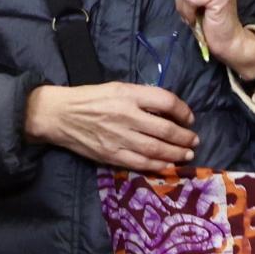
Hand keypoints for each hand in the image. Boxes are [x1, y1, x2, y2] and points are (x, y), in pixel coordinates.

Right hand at [24, 82, 198, 170]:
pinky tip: (167, 165)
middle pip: (164, 129)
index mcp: (128, 94)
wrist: (60, 115)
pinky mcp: (110, 155)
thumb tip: (167, 109)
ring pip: (155, 149)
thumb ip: (141, 97)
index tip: (189, 117)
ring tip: (187, 154)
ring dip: (175, 153)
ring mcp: (118, 137)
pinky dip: (157, 165)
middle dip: (184, 137)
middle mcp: (126, 115)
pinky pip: (139, 163)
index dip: (182, 110)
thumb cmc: (90, 97)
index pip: (165, 101)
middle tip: (194, 140)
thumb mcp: (117, 87)